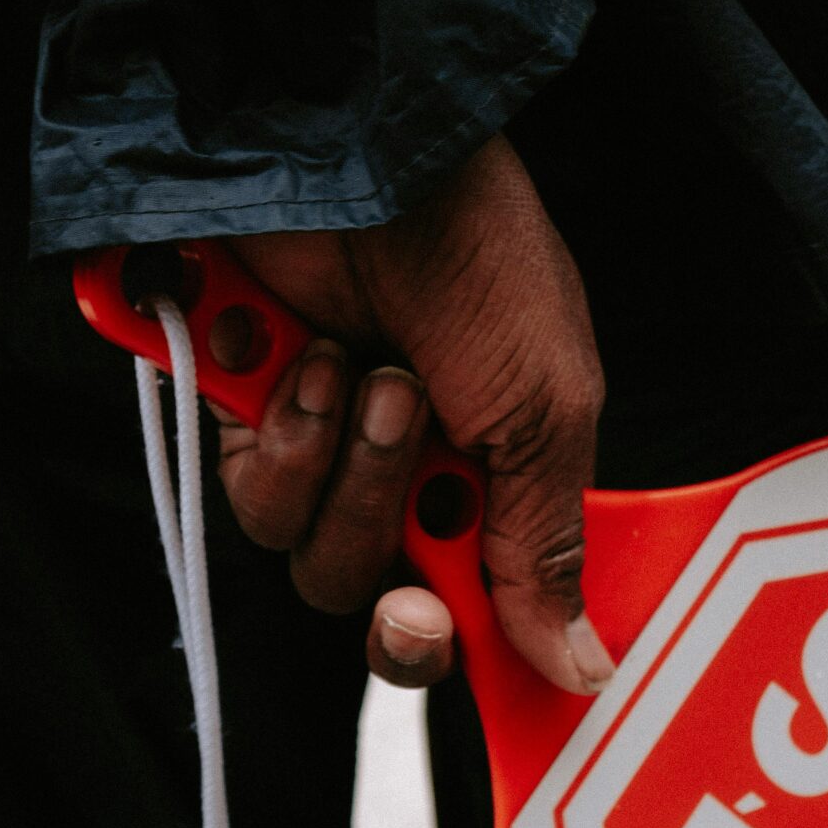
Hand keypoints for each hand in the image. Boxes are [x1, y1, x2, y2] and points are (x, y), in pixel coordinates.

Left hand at [220, 137, 611, 698]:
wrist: (368, 161)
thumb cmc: (479, 261)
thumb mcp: (548, 408)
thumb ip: (545, 549)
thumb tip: (583, 666)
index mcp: (490, 475)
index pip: (462, 606)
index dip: (444, 636)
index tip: (436, 625)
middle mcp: (402, 470)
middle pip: (371, 595)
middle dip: (387, 524)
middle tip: (416, 443)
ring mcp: (319, 441)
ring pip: (306, 552)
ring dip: (345, 465)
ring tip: (366, 368)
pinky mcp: (244, 413)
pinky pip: (248, 493)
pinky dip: (283, 431)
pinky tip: (305, 356)